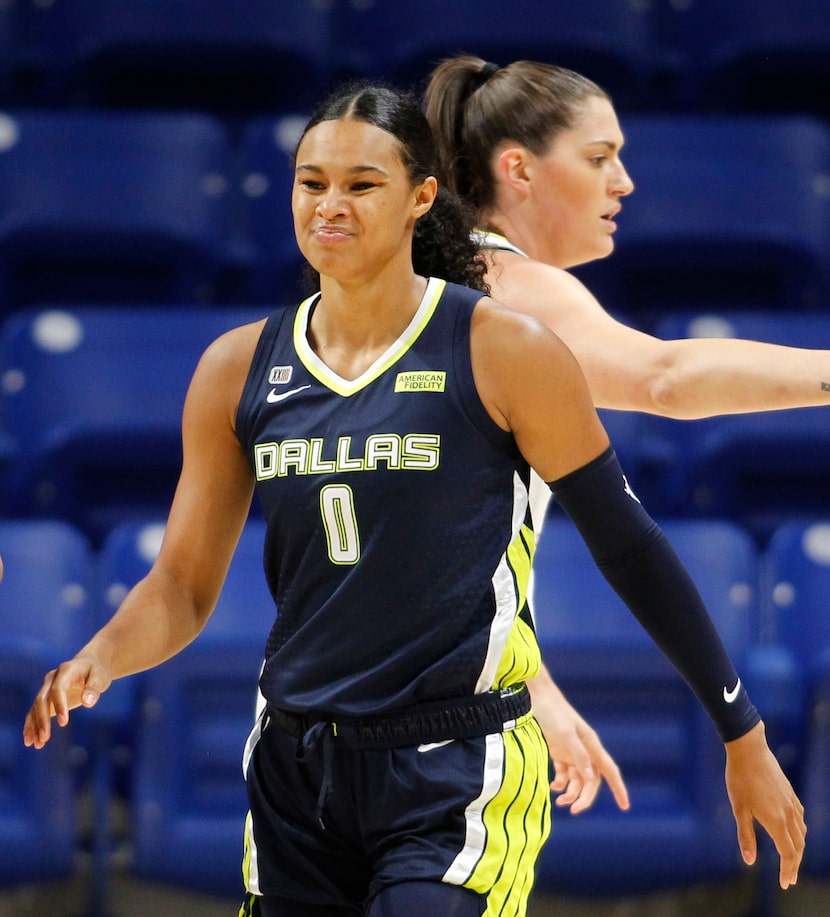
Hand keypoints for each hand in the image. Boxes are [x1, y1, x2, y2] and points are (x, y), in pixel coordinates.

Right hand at [23, 655, 109, 749]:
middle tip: (45, 738)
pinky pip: (35, 712)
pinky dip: (32, 726)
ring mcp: (46, 688)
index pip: (58, 689)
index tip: (64, 723)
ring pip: (35, 708)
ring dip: (34, 726)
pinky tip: (31, 741)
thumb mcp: (100, 677)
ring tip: (37, 744)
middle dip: (42, 719)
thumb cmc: (96, 671)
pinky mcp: (45, 698)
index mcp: (65, 670)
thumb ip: (93, 688)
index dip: (59, 705)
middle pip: (42, 699)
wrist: (89, 664)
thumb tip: (88, 703)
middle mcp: (51, 679)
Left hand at [528, 668, 628, 813]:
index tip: (625, 807)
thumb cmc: (552, 712)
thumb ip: (578, 755)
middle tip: (573, 811)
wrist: (536, 695)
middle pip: (591, 781)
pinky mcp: (558, 750)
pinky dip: (560, 783)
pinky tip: (553, 787)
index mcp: (591, 745)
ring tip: (558, 801)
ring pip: (577, 779)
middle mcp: (585, 750)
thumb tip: (590, 778)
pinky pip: (564, 773)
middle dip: (585, 797)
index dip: (618, 789)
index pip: (609, 771)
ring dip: (570, 792)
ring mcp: (571, 750)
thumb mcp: (565, 733)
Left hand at [725, 720, 805, 888]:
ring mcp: (791, 803)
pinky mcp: (790, 793)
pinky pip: (800, 819)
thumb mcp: (739, 808)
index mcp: (776, 821)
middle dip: (794, 865)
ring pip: (802, 833)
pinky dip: (799, 832)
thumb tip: (749, 861)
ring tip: (792, 860)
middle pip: (798, 847)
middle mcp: (788, 814)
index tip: (785, 884)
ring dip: (798, 850)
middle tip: (789, 879)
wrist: (749, 749)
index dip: (788, 870)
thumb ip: (746, 836)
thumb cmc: (739, 778)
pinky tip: (793, 832)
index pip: (788, 853)